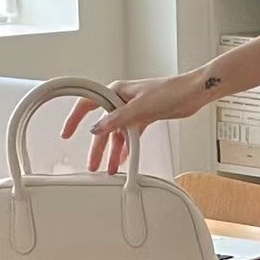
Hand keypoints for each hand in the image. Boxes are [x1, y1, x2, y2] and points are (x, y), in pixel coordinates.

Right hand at [62, 72, 207, 173]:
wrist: (193, 93)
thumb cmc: (170, 91)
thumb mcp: (140, 108)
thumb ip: (117, 119)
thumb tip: (97, 129)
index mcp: (116, 91)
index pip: (87, 104)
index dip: (74, 119)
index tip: (66, 133)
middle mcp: (122, 100)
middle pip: (104, 126)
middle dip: (98, 147)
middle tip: (93, 164)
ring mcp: (134, 109)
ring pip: (118, 133)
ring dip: (114, 151)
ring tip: (109, 169)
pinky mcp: (146, 117)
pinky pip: (131, 134)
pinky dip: (128, 147)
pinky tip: (124, 159)